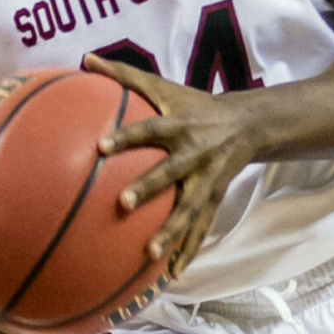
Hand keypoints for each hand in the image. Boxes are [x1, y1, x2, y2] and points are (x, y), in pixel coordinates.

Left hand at [85, 54, 260, 278]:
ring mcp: (207, 179)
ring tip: (150, 254)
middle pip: (171, 172)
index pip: (150, 130)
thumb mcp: (165, 86)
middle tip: (123, 203)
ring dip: (171, 232)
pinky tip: (173, 274)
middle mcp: (194, 153)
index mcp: (180, 125)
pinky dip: (189, 251)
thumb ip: (124, 75)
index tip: (101, 146)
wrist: (249, 123)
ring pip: (189, 208)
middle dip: (150, 187)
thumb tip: (84, 58)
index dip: (127, 137)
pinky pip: (201, 228)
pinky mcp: (214, 198)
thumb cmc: (196, 105)